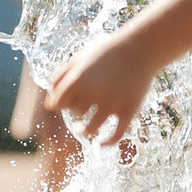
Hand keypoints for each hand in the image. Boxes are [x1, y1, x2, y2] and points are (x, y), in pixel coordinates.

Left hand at [45, 31, 161, 144]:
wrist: (141, 48)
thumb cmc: (108, 51)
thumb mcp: (81, 57)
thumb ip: (62, 74)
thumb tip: (51, 95)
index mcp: (78, 79)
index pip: (58, 103)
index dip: (58, 104)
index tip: (62, 104)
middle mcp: (94, 92)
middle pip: (75, 113)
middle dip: (76, 110)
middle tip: (83, 103)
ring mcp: (112, 103)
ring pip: (91, 128)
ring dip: (84, 130)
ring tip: (83, 128)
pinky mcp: (129, 110)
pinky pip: (116, 133)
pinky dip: (107, 142)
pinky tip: (101, 144)